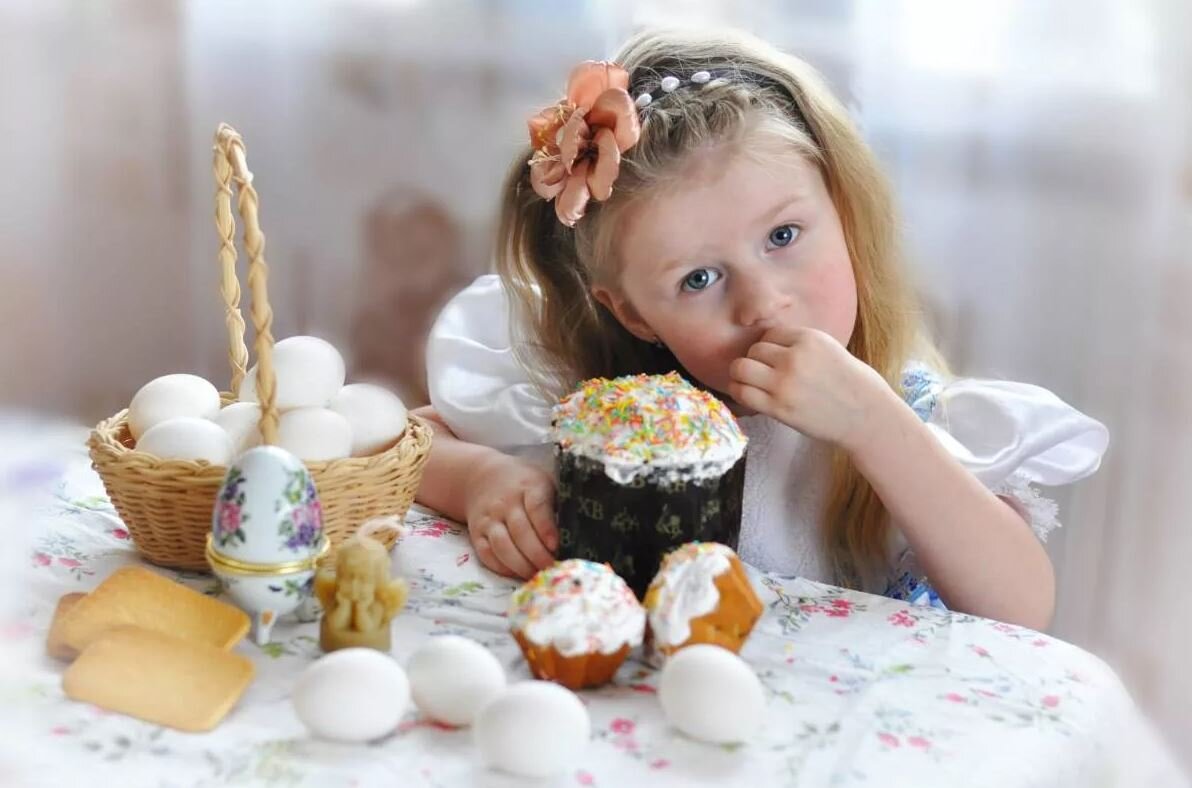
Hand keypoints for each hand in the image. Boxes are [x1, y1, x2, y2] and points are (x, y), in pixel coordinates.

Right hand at [464, 452, 557, 578]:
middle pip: (520, 532)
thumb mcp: (544, 483)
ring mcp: (489, 519)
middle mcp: (506, 503)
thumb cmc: (524, 485)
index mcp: (528, 486)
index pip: (537, 507)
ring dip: (520, 565)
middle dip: (538, 555)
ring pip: (502, 546)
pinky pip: (487, 554)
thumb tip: (584, 531)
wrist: (482, 478)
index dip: (546, 528)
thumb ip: (559, 502)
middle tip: (552, 569)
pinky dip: (502, 567)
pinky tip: (517, 573)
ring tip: (537, 575)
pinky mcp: (477, 533)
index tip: (556, 546)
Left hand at [727, 326, 895, 451]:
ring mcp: (784, 383)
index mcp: (809, 338)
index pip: (770, 334)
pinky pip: (742, 392)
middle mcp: (794, 357)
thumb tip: (768, 343)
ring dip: (741, 374)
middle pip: (753, 350)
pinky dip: (739, 391)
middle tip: (763, 373)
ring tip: (750, 382)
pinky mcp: (778, 407)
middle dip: (755, 360)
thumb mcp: (829, 349)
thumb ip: (800, 344)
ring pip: (741, 368)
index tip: (776, 359)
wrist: (866, 416)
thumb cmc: (851, 384)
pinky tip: (747, 394)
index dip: (770, 347)